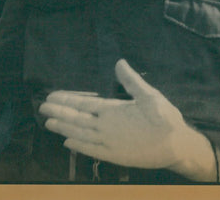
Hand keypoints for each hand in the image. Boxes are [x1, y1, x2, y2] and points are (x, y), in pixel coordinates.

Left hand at [39, 59, 215, 180]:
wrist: (177, 147)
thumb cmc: (165, 118)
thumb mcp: (151, 95)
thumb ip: (131, 80)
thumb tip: (119, 62)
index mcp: (114, 110)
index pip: (84, 103)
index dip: (66, 100)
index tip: (51, 97)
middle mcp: (107, 127)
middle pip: (77, 119)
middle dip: (59, 113)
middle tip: (42, 108)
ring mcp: (108, 143)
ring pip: (80, 135)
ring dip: (63, 129)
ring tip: (48, 123)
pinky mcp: (114, 156)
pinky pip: (90, 151)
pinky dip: (78, 147)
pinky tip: (68, 144)